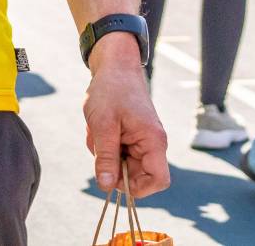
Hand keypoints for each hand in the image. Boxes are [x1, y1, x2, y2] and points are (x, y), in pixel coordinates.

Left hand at [84, 38, 169, 197]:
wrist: (114, 65)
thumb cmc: (110, 90)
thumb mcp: (102, 125)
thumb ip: (105, 157)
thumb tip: (107, 187)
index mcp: (154, 141)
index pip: (158, 180)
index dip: (138, 189)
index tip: (113, 179)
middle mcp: (153, 143)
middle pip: (136, 175)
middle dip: (112, 166)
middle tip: (97, 145)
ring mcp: (143, 140)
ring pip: (123, 163)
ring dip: (105, 153)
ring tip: (96, 131)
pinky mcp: (133, 136)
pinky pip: (117, 151)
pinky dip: (104, 144)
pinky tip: (97, 128)